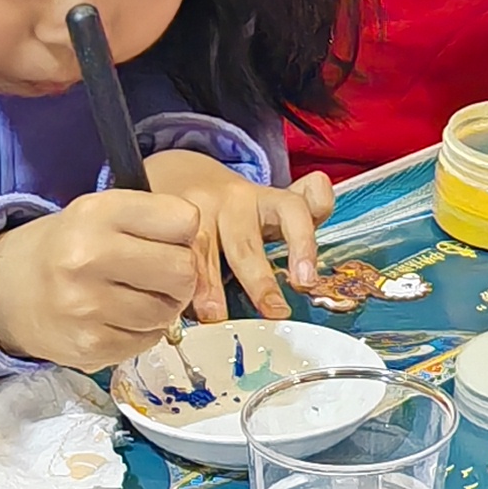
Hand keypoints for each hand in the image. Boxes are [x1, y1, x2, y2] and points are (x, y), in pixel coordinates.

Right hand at [0, 186, 209, 369]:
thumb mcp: (104, 212)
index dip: (183, 233)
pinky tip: (118, 318)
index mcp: (98, 212)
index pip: (184, 220)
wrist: (9, 289)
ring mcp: (87, 304)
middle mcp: (88, 256)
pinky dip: (143, 332)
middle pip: (183, 270)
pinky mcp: (89, 344)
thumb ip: (154, 219)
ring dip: (162, 307)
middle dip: (179, 275)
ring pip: (168, 311)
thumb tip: (200, 249)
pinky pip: (149, 340)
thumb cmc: (71, 246)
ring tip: (133, 296)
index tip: (165, 239)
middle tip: (156, 275)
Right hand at [143, 151, 335, 322]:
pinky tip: (176, 301)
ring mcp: (197, 210)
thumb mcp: (271, 204)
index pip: (294, 210)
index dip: (302, 243)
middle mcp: (234, 202)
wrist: (180, 174)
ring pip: (204, 247)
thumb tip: (323, 189)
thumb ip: (304, 207)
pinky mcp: (165, 220)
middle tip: (272, 311)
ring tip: (214, 314)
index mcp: (267, 200)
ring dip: (209, 284)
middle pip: (248, 243)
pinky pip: (171, 251)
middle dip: (259, 281)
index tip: (306, 281)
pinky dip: (175, 279)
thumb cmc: (234, 207)